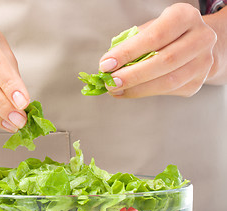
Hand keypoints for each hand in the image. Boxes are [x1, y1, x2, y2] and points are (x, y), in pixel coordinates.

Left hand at [99, 3, 216, 97]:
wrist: (197, 45)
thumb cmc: (167, 35)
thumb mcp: (151, 28)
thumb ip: (132, 42)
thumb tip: (109, 63)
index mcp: (185, 17)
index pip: (155, 36)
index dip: (128, 52)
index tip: (107, 64)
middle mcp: (200, 38)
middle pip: (164, 61)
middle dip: (132, 75)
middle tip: (111, 82)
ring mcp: (203, 62)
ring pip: (168, 81)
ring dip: (137, 89)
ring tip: (117, 90)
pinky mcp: (198, 82)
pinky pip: (168, 91)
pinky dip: (145, 93)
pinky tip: (130, 91)